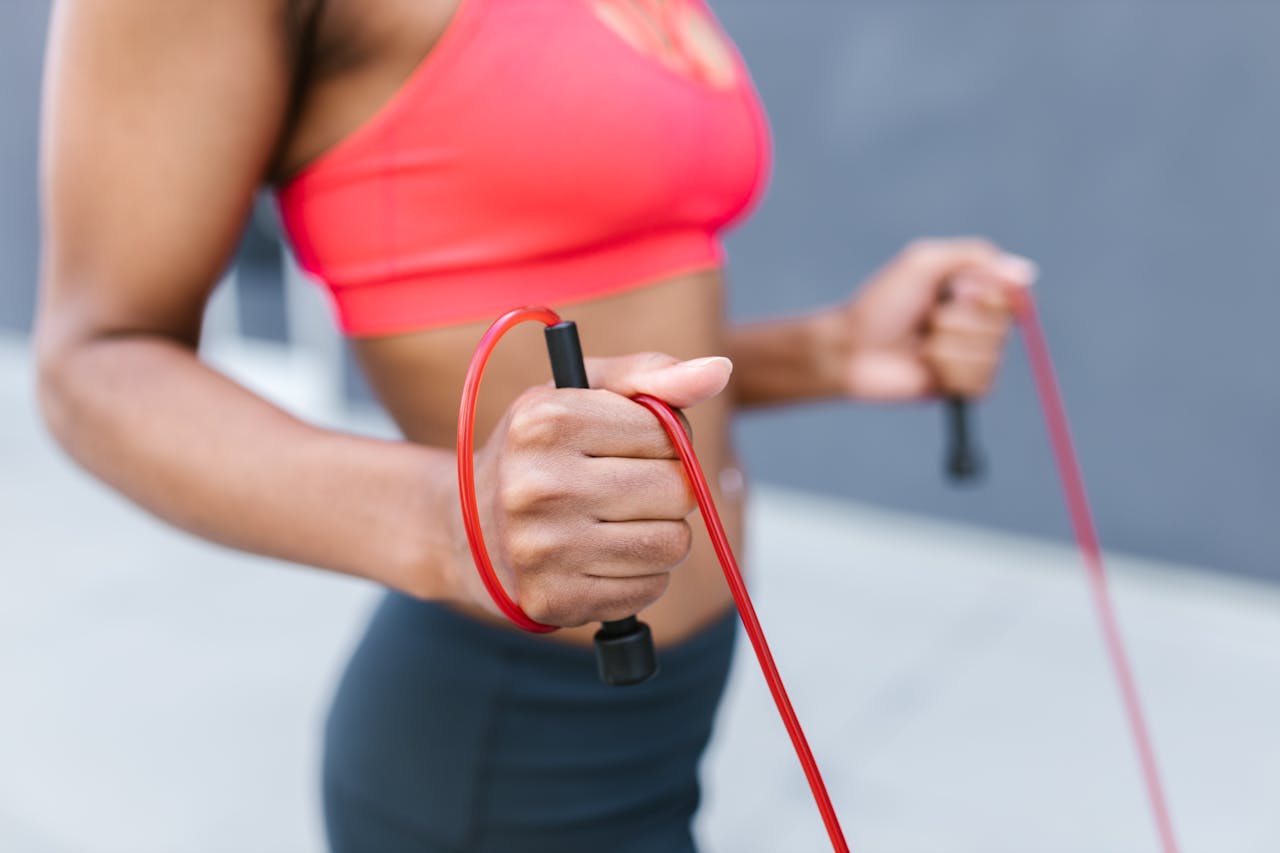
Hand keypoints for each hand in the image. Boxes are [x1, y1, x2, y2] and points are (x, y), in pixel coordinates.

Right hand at [448, 353, 732, 626]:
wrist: (464, 530)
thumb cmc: (539, 453)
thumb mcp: (578, 394)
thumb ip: (649, 375)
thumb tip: (719, 370)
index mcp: (545, 421)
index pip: (667, 433)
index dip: (663, 440)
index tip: (631, 445)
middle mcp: (538, 485)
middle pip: (677, 491)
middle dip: (667, 489)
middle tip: (628, 488)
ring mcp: (542, 549)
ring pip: (671, 544)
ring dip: (659, 534)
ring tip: (617, 523)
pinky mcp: (552, 600)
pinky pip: (648, 589)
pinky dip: (639, 575)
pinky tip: (601, 558)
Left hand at [830, 239, 1036, 400]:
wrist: (852, 348)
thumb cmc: (882, 303)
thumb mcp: (923, 263)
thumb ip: (974, 256)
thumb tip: (1026, 273)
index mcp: (976, 290)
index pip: (1014, 294)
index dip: (986, 295)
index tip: (954, 291)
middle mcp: (981, 323)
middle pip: (1002, 325)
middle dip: (957, 320)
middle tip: (926, 318)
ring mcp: (973, 356)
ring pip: (990, 355)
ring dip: (947, 347)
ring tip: (920, 344)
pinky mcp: (962, 387)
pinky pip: (980, 382)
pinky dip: (948, 371)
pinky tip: (925, 366)